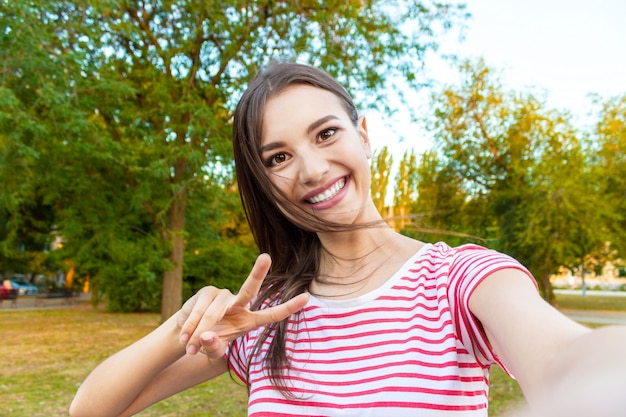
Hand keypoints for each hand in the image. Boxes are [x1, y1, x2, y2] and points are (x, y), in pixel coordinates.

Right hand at [177, 253, 308, 357]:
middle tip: (265, 257)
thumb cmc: (209, 343)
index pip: (272, 315)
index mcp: (249, 320)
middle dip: (257, 273)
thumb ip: (214, 347)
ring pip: (212, 314)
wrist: (188, 335)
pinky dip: (190, 326)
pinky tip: (185, 337)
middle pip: (249, 289)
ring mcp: (223, 296)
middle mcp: (239, 304)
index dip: (289, 307)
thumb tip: (207, 335)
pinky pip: (198, 311)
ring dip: (198, 333)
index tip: (307, 298)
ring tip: (190, 347)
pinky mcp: (207, 292)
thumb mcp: (213, 351)